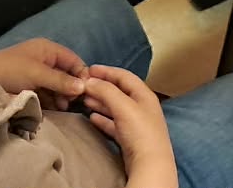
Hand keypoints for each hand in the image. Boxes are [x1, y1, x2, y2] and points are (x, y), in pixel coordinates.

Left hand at [0, 38, 87, 109]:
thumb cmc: (10, 70)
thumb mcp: (37, 73)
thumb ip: (61, 80)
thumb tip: (83, 87)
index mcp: (48, 50)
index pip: (73, 60)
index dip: (81, 74)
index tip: (87, 91)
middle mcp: (45, 60)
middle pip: (67, 74)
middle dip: (71, 87)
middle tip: (72, 102)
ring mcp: (38, 74)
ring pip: (58, 86)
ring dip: (62, 96)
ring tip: (62, 107)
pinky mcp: (31, 87)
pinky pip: (48, 94)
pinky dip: (52, 101)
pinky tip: (55, 109)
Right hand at [82, 66, 176, 187]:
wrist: (149, 163)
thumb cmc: (140, 131)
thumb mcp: (123, 105)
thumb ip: (106, 90)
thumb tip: (90, 81)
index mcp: (144, 94)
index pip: (124, 76)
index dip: (106, 71)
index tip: (89, 69)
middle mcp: (142, 106)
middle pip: (119, 91)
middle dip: (100, 87)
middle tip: (83, 85)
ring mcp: (136, 122)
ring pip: (115, 107)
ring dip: (100, 102)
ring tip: (84, 100)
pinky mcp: (130, 137)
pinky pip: (114, 123)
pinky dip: (103, 118)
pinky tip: (93, 117)